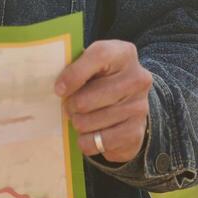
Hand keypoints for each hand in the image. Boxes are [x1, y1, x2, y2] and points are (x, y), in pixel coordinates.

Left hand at [53, 39, 150, 163]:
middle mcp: (137, 79)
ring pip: (88, 123)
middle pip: (86, 99)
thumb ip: (75, 66)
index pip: (99, 56)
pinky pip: (96, 142)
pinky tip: (92, 133)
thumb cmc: (102, 80)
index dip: (74, 74)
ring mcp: (139, 107)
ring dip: (78, 124)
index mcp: (124, 54)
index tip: (58, 89)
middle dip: (71, 106)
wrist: (131, 104)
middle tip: (70, 107)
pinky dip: (87, 141)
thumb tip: (57, 87)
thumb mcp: (92, 65)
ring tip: (82, 118)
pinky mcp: (135, 132)